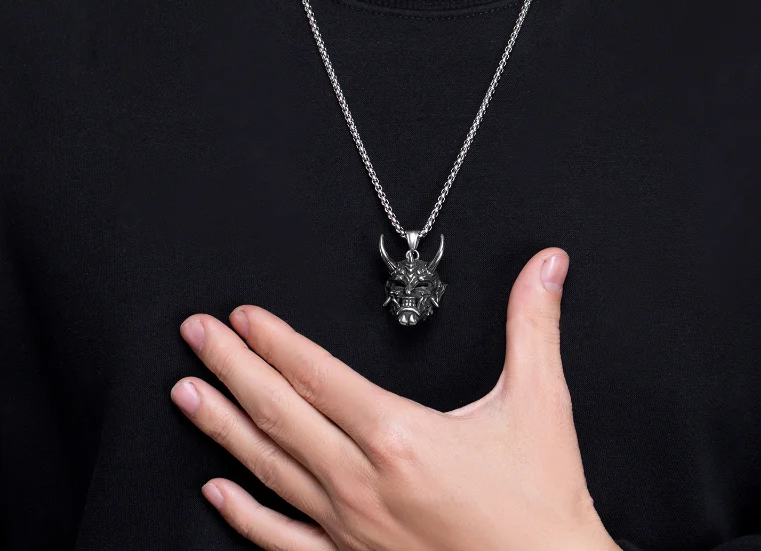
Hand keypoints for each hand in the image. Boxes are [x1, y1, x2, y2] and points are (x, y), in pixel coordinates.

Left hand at [171, 247, 619, 550]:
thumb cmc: (539, 503)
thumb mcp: (539, 402)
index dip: (274, 340)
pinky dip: (245, 512)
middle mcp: (362, 481)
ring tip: (186, 393)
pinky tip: (216, 491)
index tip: (242, 317)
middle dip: (230, 366)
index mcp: (399, 437)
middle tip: (195, 335)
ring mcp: (349, 527)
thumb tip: (546, 265)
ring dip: (223, 425)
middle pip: (279, 412)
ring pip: (269, 466)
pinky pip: (282, 538)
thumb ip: (533, 325)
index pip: (317, 374)